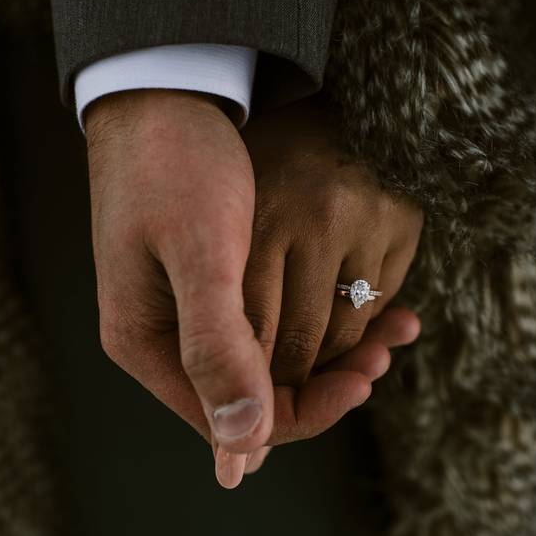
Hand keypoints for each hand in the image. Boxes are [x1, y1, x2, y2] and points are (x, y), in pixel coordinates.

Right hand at [86, 90, 403, 486]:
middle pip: (254, 396)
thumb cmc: (174, 162)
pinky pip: (270, 325)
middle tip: (384, 351)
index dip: (304, 413)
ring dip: (329, 353)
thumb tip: (243, 445)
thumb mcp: (200, 249)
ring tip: (389, 329)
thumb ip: (217, 345)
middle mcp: (164, 340)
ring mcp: (186, 311)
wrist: (163, 89)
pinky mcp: (211, 283)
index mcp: (147, 345)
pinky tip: (365, 307)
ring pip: (268, 362)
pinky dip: (317, 320)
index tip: (363, 380)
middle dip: (324, 382)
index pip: (234, 421)